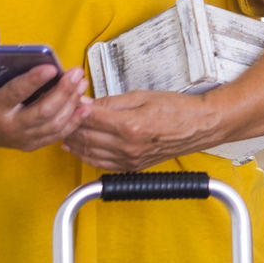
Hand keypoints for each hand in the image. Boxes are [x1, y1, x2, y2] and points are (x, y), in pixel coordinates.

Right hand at [0, 19, 91, 151]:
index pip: (15, 93)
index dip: (33, 81)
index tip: (51, 68)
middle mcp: (8, 125)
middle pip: (42, 112)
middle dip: (63, 92)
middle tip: (76, 73)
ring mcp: (20, 137)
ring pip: (53, 125)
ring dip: (72, 104)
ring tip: (82, 84)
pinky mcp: (30, 144)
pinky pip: (56, 134)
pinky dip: (73, 121)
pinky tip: (84, 105)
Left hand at [61, 89, 216, 171]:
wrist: (200, 126)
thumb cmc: (178, 109)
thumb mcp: (143, 96)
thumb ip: (112, 102)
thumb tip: (87, 102)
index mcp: (130, 126)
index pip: (90, 117)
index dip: (75, 108)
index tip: (68, 100)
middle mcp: (128, 146)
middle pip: (86, 137)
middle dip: (70, 125)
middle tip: (63, 114)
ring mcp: (130, 159)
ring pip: (90, 153)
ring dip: (74, 142)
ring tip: (66, 130)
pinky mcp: (133, 166)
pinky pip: (102, 165)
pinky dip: (87, 156)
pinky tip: (80, 149)